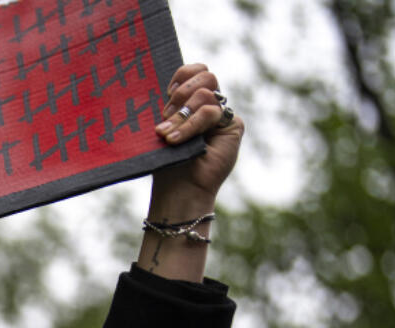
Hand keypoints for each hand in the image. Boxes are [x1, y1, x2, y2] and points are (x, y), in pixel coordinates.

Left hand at [152, 63, 244, 204]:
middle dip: (181, 92)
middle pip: (205, 75)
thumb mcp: (162, 128)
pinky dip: (191, 125)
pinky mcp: (232, 126)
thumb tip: (161, 87)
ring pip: (206, 93)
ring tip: (166, 135)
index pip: (193, 71)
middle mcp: (208, 105)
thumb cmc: (167, 161)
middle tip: (165, 114)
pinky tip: (175, 140)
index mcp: (190, 101)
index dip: (182, 75)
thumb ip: (167, 107)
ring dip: (182, 114)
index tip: (164, 92)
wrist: (179, 189)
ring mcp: (221, 115)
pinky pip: (213, 112)